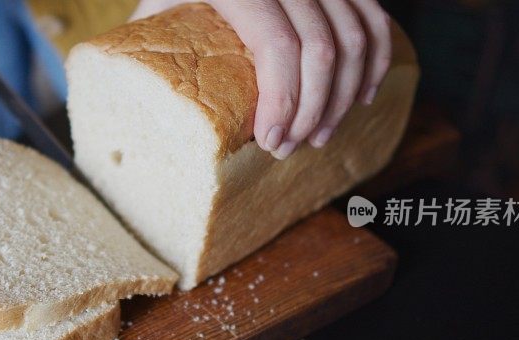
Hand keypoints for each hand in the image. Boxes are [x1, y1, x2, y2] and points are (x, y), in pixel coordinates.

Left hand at [131, 0, 391, 158]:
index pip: (277, 44)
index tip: (271, 142)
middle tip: (291, 147)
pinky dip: (376, 62)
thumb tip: (142, 115)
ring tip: (320, 134)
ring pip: (355, 38)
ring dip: (345, 97)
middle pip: (321, 49)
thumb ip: (152, 49)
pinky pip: (375, 21)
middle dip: (312, 111)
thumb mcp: (155, 10)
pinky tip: (363, 97)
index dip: (283, 101)